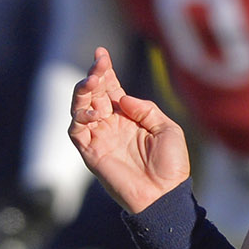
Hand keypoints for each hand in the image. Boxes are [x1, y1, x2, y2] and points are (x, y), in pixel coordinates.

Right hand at [69, 47, 191, 213]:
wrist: (165, 195)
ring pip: (79, 108)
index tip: (101, 53)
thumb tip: (122, 98)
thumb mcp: (167, 129)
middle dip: (93, 76)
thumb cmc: (171, 165)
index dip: (104, 71)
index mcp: (128, 117)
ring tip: (92, 82)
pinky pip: (76, 131)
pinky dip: (80, 117)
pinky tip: (94, 111)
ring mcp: (99, 138)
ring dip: (83, 93)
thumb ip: (146, 109)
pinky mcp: (91, 153)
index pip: (110, 88)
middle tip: (98, 64)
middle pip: (93, 94)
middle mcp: (111, 125)